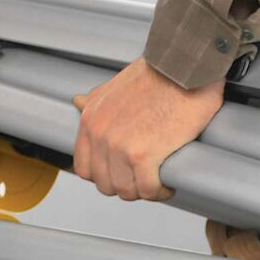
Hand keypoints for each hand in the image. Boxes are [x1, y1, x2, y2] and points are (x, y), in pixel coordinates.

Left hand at [71, 56, 225, 202]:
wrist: (183, 68)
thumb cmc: (157, 74)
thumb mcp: (113, 86)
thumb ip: (94, 100)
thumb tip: (77, 102)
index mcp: (90, 120)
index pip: (84, 168)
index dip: (106, 176)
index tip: (124, 174)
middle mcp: (100, 135)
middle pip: (105, 184)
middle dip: (127, 186)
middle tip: (145, 180)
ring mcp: (119, 146)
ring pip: (126, 191)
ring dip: (144, 191)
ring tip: (159, 183)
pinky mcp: (143, 156)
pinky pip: (148, 190)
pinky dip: (160, 192)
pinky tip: (169, 185)